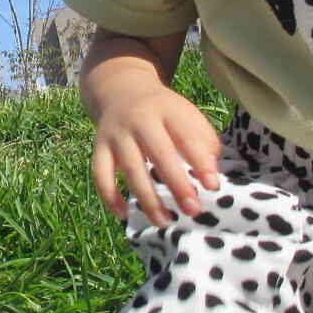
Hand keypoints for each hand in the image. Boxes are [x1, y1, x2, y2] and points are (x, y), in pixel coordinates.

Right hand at [90, 81, 222, 226]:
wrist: (121, 90)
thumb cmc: (164, 113)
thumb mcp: (186, 115)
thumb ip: (203, 141)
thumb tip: (211, 176)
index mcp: (168, 110)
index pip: (187, 137)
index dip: (201, 162)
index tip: (213, 186)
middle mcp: (140, 120)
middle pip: (159, 153)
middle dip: (177, 184)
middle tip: (193, 210)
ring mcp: (117, 134)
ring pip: (131, 169)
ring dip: (148, 198)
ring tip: (164, 222)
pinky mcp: (99, 147)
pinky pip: (100, 175)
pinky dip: (110, 196)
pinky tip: (124, 215)